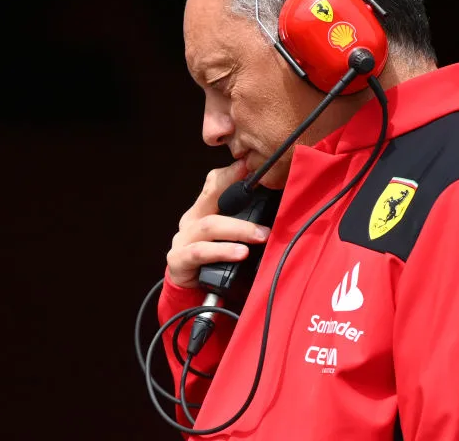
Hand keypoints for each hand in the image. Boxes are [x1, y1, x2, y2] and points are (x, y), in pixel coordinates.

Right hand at [166, 160, 271, 289]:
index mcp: (203, 209)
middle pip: (212, 198)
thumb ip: (246, 220)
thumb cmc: (219, 261)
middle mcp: (191, 220)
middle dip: (240, 197)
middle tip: (267, 197)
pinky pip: (200, 252)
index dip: (233, 173)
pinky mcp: (179, 260)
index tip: (253, 165)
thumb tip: (280, 206)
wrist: (194, 293)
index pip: (215, 182)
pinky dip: (222, 252)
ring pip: (209, 226)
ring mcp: (183, 239)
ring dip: (238, 230)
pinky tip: (240, 254)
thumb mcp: (233, 238)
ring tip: (260, 236)